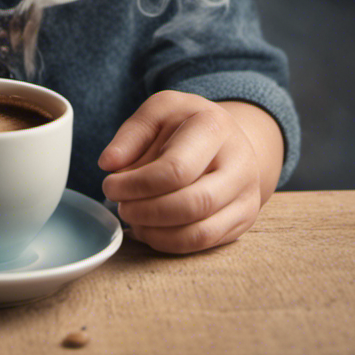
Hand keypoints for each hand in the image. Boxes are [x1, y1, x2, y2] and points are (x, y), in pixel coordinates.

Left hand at [99, 91, 263, 254]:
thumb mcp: (159, 111)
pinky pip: (206, 242)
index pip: (175, 170)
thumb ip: (132, 134)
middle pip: (191, 204)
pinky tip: (149, 230)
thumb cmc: (187, 123)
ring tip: (133, 219)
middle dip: (146, 212)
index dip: (136, 185)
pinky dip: (171, 243)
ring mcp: (246, 194)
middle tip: (121, 206)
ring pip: (201, 231)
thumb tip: (108, 163)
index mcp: (214, 127)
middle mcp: (239, 162)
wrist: (230, 138)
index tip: (110, 186)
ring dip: (156, 232)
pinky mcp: (245, 218)